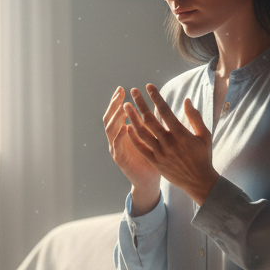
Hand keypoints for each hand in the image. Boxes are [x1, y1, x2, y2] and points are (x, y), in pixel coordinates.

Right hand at [104, 86, 161, 205]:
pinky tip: (124, 127)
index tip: (122, 89)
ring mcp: (116, 149)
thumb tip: (159, 104)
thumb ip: (152, 121)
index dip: (117, 100)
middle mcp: (117, 138)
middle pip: (110, 118)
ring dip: (115, 118)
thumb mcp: (152, 136)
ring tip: (122, 107)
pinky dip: (119, 136)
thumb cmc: (153, 157)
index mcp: (123, 132)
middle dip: (113, 105)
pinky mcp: (119, 159)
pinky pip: (117, 146)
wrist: (149, 180)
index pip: (117, 112)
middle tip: (119, 94)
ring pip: (110, 130)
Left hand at [123, 85, 218, 204]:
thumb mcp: (204, 135)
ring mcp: (160, 153)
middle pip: (150, 119)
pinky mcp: (155, 162)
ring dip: (133, 117)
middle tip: (133, 91)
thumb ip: (195, 117)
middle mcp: (168, 143)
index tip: (149, 86)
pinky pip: (141, 148)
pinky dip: (133, 136)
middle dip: (140, 103)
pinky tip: (127, 126)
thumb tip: (187, 100)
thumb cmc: (203, 157)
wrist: (198, 182)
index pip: (165, 111)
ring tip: (126, 105)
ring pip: (142, 132)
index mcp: (181, 134)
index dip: (156, 97)